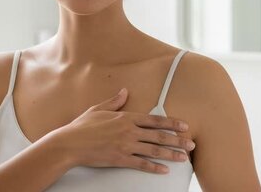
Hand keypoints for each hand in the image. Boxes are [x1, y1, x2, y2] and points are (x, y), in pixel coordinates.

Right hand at [53, 88, 195, 173]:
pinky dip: (154, 167)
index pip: (155, 120)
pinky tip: (164, 170)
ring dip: (171, 154)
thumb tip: (125, 91)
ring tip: (184, 157)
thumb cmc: (82, 126)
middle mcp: (129, 131)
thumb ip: (114, 101)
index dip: (172, 123)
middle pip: (159, 136)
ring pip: (154, 150)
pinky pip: (141, 163)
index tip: (184, 126)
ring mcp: (125, 145)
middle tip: (191, 144)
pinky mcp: (120, 159)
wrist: (70, 144)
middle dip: (178, 140)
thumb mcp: (98, 109)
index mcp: (126, 117)